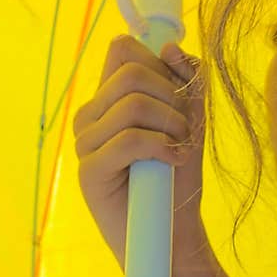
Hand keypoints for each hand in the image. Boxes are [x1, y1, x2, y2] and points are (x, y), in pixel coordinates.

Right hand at [72, 34, 207, 271]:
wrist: (174, 229)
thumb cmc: (179, 172)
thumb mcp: (192, 116)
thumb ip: (186, 78)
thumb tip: (168, 47)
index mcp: (109, 97)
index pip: (124, 49)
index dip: (160, 63)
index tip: (181, 93)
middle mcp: (91, 115)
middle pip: (132, 72)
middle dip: (173, 97)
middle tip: (184, 130)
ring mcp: (84, 143)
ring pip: (132, 103)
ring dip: (172, 124)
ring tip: (180, 149)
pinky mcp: (89, 171)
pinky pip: (129, 138)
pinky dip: (162, 146)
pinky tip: (173, 161)